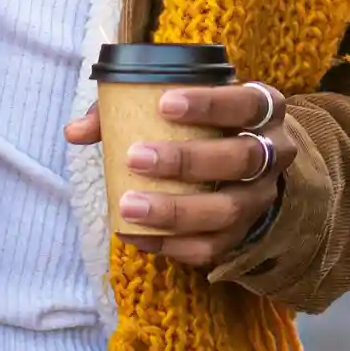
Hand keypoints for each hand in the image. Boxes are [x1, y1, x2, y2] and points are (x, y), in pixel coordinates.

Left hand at [65, 85, 298, 268]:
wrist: (246, 166)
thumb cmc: (203, 126)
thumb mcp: (180, 106)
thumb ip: (126, 110)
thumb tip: (75, 132)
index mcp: (264, 109)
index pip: (247, 103)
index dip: (211, 104)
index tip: (164, 103)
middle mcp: (275, 153)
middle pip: (241, 158)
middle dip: (187, 160)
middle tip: (136, 157)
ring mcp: (261, 198)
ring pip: (228, 209)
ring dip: (177, 210)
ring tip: (129, 206)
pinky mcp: (244, 234)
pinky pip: (213, 248)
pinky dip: (174, 245)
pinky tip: (138, 236)